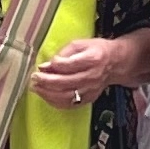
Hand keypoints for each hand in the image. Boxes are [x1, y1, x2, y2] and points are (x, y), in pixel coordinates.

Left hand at [29, 34, 145, 104]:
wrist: (115, 63)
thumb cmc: (96, 51)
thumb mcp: (81, 44)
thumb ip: (63, 53)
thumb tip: (46, 65)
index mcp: (93, 58)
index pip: (69, 64)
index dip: (53, 65)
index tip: (41, 65)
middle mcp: (93, 76)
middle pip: (65, 82)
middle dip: (46, 81)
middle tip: (34, 78)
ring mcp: (91, 89)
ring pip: (66, 96)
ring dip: (47, 94)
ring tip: (36, 88)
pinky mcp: (89, 98)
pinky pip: (69, 104)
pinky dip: (55, 102)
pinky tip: (46, 96)